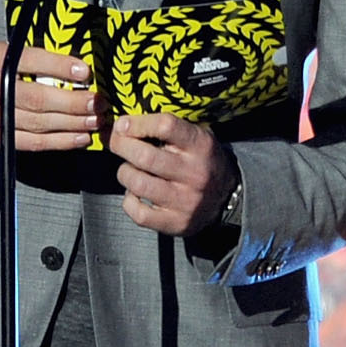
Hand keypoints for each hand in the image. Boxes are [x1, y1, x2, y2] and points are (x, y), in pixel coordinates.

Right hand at [0, 42, 103, 150]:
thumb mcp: (2, 55)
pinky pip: (33, 143)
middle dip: (73, 101)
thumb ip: (32, 59)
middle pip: (36, 98)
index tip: (85, 71)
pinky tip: (79, 137)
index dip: (59, 66)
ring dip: (72, 123)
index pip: (29, 60)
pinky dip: (60, 141)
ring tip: (94, 119)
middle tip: (96, 101)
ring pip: (38, 123)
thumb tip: (76, 67)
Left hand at [109, 113, 234, 235]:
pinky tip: (134, 193)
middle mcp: (194, 173)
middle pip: (145, 156)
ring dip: (125, 172)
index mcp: (201, 146)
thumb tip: (124, 126)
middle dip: (122, 146)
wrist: (228, 197)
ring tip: (129, 169)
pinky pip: (139, 214)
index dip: (138, 123)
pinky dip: (129, 201)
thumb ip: (168, 129)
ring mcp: (186, 201)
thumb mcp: (197, 136)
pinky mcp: (176, 223)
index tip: (123, 124)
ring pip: (138, 184)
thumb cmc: (203, 160)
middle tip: (117, 143)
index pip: (166, 126)